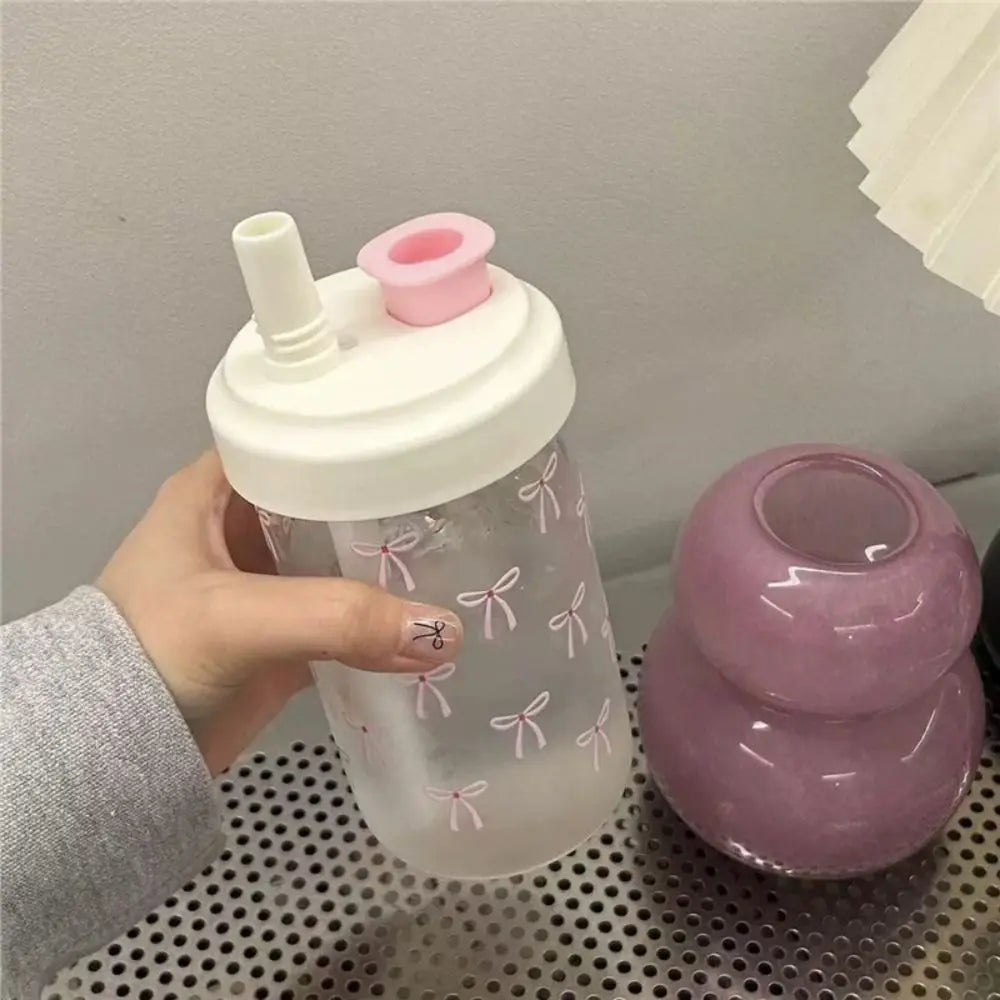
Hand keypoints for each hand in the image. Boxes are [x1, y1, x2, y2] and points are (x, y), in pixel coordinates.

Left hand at [98, 451, 461, 773]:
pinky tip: (430, 617)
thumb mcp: (235, 619)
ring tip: (461, 557)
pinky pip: (346, 616)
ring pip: (343, 558)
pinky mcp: (285, 635)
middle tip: (459, 507)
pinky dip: (382, 620)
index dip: (357, 438)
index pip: (298, 439)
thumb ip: (335, 618)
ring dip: (390, 566)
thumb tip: (444, 633)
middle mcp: (246, 527)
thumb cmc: (151, 653)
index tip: (422, 445)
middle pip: (333, 500)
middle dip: (389, 506)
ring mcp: (268, 582)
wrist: (112, 753)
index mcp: (216, 491)